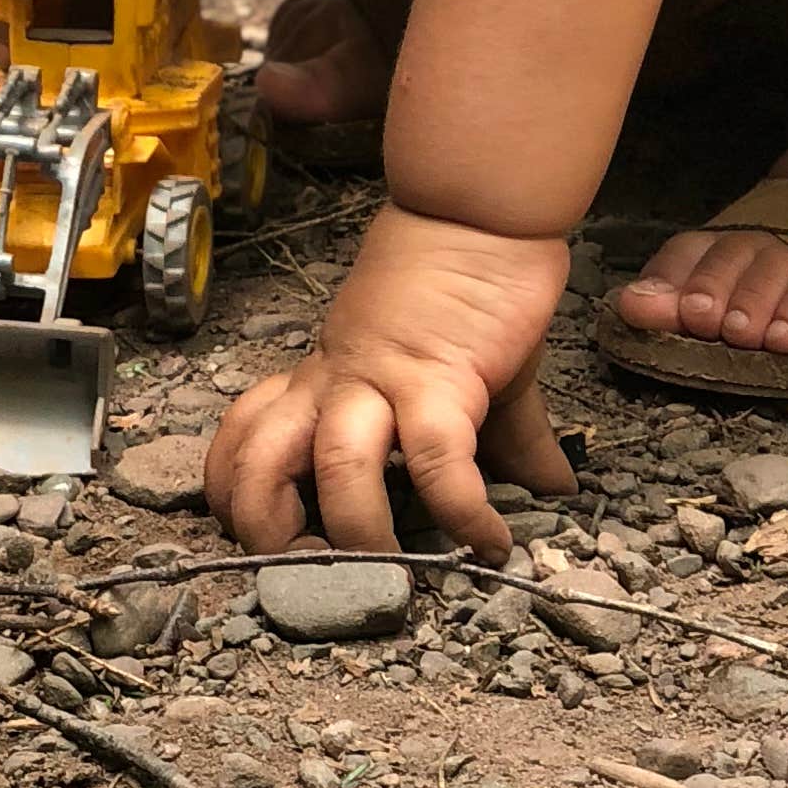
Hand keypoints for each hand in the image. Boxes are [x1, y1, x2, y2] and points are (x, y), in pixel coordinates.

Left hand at [206, 204, 578, 560]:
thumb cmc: (459, 290)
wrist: (479, 215)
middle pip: (261, 462)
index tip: (265, 541)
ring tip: (397, 571)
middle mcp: (334, 383)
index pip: (242, 437)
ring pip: (337, 467)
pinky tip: (490, 542)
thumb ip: (489, 440)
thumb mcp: (454, 371)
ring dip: (362, 534)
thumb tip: (553, 489)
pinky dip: (462, 513)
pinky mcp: (440, 379)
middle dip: (268, 530)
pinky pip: (438, 462)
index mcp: (320, 380)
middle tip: (310, 572)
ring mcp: (382, 380)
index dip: (234, 495)